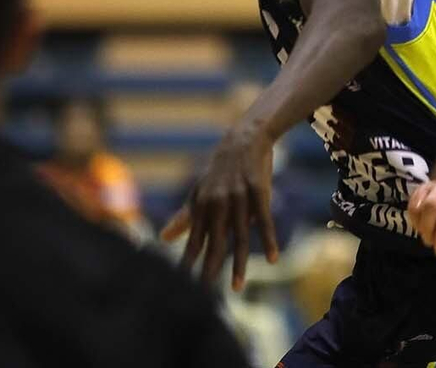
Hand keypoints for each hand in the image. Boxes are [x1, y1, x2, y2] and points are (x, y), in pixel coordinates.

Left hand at [161, 130, 279, 290]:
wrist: (245, 138)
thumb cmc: (221, 169)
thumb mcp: (201, 192)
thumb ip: (185, 218)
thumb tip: (163, 239)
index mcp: (202, 205)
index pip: (193, 241)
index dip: (188, 263)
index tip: (181, 285)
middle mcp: (217, 203)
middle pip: (213, 243)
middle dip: (208, 270)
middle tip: (203, 297)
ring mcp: (239, 198)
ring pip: (239, 237)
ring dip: (238, 265)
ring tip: (236, 288)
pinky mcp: (259, 192)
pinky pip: (265, 221)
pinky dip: (268, 241)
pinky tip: (272, 259)